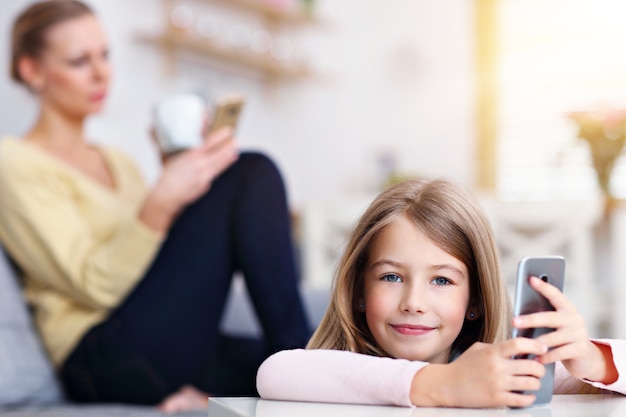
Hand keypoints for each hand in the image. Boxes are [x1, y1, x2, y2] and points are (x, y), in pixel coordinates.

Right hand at [140, 127, 237, 231]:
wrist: (167, 196)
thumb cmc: (166, 177)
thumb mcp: (168, 158)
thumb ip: (173, 148)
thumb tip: (160, 133)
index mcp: (190, 156)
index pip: (209, 143)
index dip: (220, 136)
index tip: (228, 130)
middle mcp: (200, 166)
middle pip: (219, 155)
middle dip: (229, 147)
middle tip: (236, 141)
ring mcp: (204, 176)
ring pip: (220, 165)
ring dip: (228, 158)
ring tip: (235, 152)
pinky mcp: (205, 185)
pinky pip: (214, 175)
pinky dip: (219, 169)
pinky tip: (223, 165)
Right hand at [410, 339, 546, 407]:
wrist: (448, 385)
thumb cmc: (463, 366)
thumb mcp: (477, 349)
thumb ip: (496, 347)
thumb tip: (516, 348)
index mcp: (492, 352)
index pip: (520, 344)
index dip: (535, 346)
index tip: (542, 348)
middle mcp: (497, 367)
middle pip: (531, 366)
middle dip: (540, 368)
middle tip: (539, 369)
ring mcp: (498, 384)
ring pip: (531, 383)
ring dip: (535, 383)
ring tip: (532, 382)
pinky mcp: (497, 399)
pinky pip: (523, 400)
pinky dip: (529, 398)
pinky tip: (528, 395)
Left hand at [513, 276, 616, 383]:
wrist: (585, 358)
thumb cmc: (562, 337)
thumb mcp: (555, 324)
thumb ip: (544, 317)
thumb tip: (518, 315)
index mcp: (566, 308)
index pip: (555, 294)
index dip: (543, 287)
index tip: (531, 279)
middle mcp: (574, 318)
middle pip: (549, 318)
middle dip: (530, 319)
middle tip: (514, 321)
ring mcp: (579, 334)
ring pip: (552, 338)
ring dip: (535, 343)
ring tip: (521, 345)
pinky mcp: (580, 349)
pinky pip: (559, 353)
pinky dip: (545, 357)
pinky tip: (535, 360)